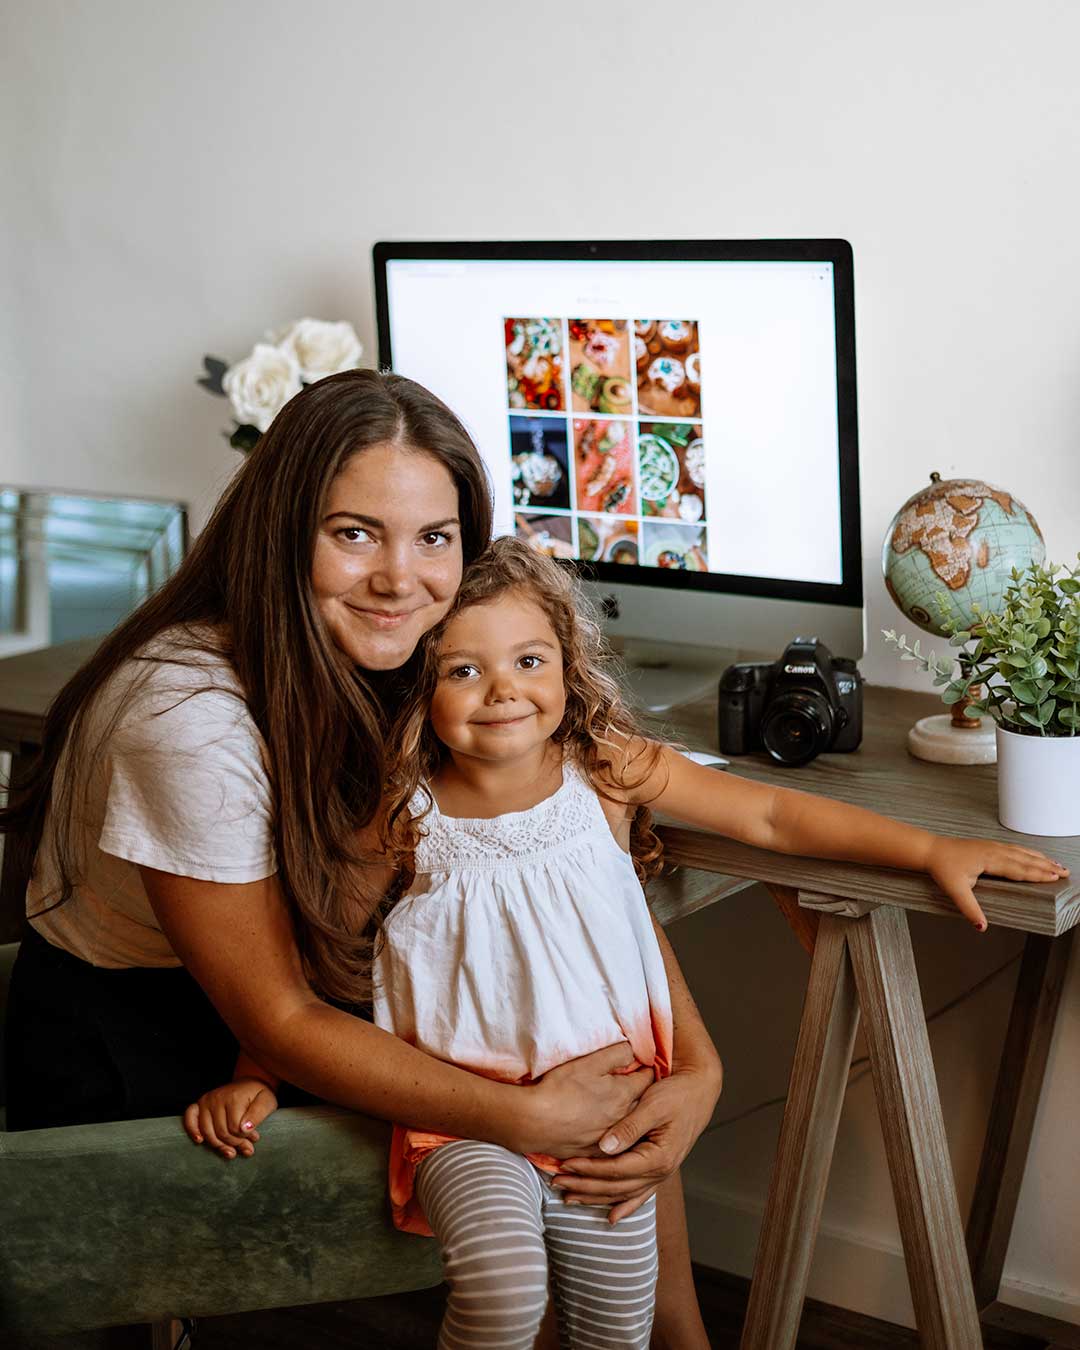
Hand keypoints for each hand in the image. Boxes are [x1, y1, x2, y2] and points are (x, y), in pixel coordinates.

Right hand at [183, 1078, 278, 1158]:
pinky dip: (193, 1130)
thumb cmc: (258, 1095)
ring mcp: (206, 1101)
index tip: (255, 1138)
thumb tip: (245, 1129)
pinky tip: (200, 1141)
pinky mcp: (199, 1104)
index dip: (245, 1138)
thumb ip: (258, 1114)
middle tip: (247, 1148)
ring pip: (207, 1132)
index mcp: (234, 1097)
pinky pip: (190, 1118)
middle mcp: (217, 1098)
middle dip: (235, 1144)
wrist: (249, 1083)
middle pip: (221, 1132)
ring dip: (219, 1145)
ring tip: (231, 1152)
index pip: (235, 1128)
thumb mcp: (267, 1102)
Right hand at [522, 1042, 654, 1158]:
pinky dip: (612, 1136)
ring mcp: (609, 1139)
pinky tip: (602, 1130)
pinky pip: (611, 1144)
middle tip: (633, 1085)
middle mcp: (622, 1119)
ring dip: (628, 1116)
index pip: (647, 1079)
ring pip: (627, 1126)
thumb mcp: (589, 1062)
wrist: (534, 1121)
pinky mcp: (594, 1153)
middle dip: (641, 1094)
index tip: (643, 1066)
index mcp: (624, 1094)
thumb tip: (633, 1051)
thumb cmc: (561, 1088)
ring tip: (617, 1108)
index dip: (645, 1070)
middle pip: (641, 1104)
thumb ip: (616, 1054)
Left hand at [552, 1059, 721, 1221]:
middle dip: (585, 1187)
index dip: (589, 1169)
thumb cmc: (678, 1094)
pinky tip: (612, 1217)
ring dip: (597, 1198)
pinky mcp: (659, 1168)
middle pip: (616, 1187)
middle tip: (558, 1184)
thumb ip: (629, 1127)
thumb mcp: (653, 1105)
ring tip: (571, 1200)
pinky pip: (639, 1193)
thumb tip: (604, 1147)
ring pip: (624, 1193)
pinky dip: (625, 1205)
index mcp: (659, 1157)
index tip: (565, 1165)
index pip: (616, 1169)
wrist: (700, 1091)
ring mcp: (661, 1173)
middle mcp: (661, 1171)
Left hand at [927, 837, 1067, 930]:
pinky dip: (1029, 852)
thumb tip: (982, 927)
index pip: (1019, 869)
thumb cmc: (942, 869)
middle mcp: (994, 851)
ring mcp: (992, 846)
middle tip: (1065, 872)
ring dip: (1041, 858)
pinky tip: (1035, 855)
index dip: (1038, 873)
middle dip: (1046, 866)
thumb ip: (969, 909)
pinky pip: (1015, 848)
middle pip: (1026, 859)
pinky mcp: (989, 845)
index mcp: (990, 860)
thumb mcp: (955, 891)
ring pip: (1022, 852)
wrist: (931, 850)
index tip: (1055, 877)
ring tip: (1057, 864)